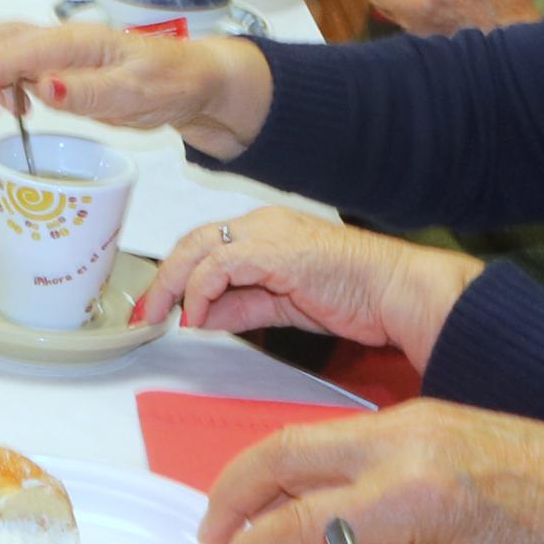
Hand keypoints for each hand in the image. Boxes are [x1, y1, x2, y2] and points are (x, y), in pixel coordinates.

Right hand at [0, 19, 272, 157]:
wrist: (197, 82)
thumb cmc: (171, 83)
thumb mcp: (133, 94)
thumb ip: (86, 92)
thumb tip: (42, 86)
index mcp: (81, 41)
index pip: (21, 48)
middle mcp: (67, 40)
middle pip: (5, 38)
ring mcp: (65, 52)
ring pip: (10, 49)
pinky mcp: (67, 67)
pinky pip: (24, 65)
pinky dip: (5, 81)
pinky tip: (15, 106)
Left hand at [135, 203, 479, 365]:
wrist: (397, 291)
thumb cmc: (357, 296)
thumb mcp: (284, 306)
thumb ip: (243, 306)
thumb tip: (204, 316)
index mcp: (267, 233)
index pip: (206, 247)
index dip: (177, 277)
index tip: (160, 308)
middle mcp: (262, 225)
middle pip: (193, 243)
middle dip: (163, 279)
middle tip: (146, 313)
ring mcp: (267, 233)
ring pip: (199, 248)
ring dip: (174, 286)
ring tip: (163, 317)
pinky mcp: (273, 249)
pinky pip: (220, 265)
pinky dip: (201, 291)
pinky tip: (198, 317)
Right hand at [198, 400, 543, 543]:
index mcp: (410, 494)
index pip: (302, 522)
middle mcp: (398, 444)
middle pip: (282, 454)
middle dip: (232, 491)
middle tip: (208, 533)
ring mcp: (407, 421)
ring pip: (306, 436)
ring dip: (263, 472)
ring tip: (242, 516)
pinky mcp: (419, 413)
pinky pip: (341, 435)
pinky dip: (305, 462)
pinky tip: (302, 496)